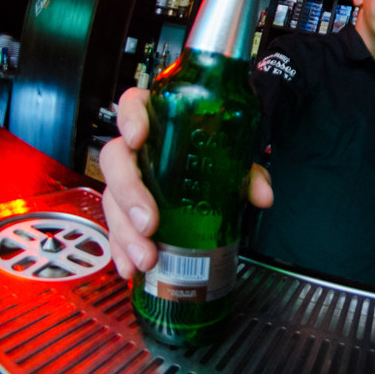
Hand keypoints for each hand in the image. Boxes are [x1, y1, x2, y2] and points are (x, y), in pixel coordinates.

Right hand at [100, 87, 273, 279]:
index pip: (134, 105)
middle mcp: (138, 150)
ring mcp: (128, 181)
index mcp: (160, 123)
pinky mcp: (127, 211)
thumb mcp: (235, 161)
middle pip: (115, 160)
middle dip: (129, 194)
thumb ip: (249, 173)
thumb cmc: (215, 160)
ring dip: (125, 233)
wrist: (212, 180)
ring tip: (147, 258)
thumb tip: (262, 195)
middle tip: (149, 223)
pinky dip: (121, 250)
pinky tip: (130, 268)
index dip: (130, 118)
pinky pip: (115, 229)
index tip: (138, 138)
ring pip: (112, 200)